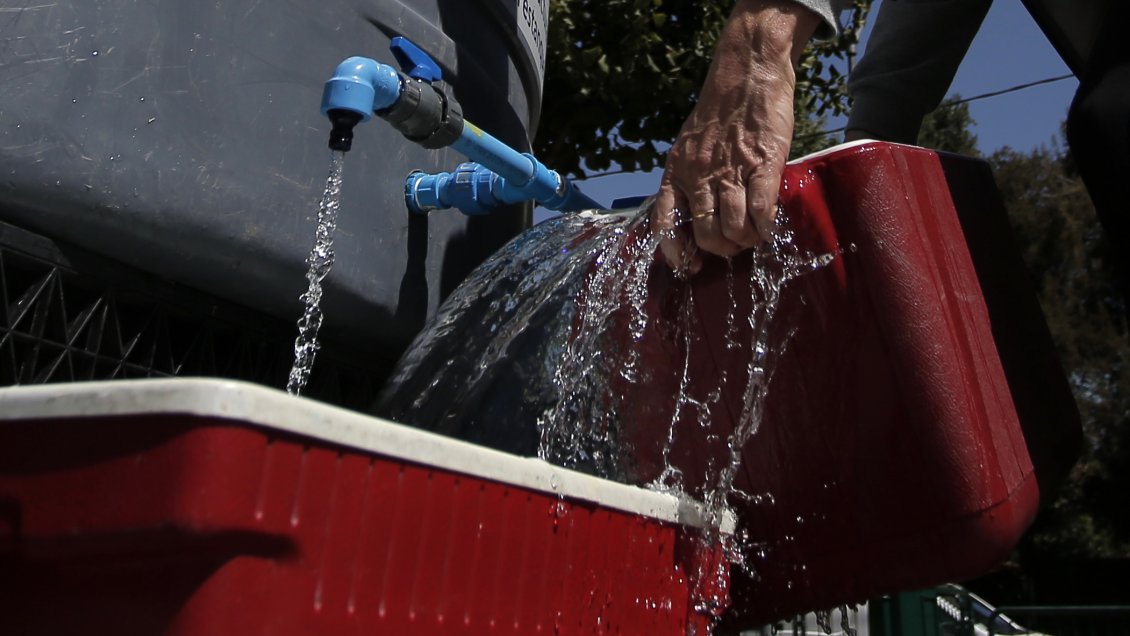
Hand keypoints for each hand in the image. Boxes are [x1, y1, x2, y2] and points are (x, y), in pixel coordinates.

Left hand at [651, 0, 819, 272]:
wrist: (746, 73)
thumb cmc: (720, 113)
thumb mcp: (690, 146)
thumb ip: (690, 178)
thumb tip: (699, 215)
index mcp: (677, 173)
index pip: (665, 225)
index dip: (676, 253)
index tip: (688, 267)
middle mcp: (699, 176)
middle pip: (705, 235)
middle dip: (721, 250)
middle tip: (734, 244)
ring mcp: (731, 171)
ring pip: (733, 229)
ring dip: (745, 241)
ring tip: (753, 235)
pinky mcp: (762, 164)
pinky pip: (761, 211)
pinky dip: (765, 227)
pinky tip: (769, 228)